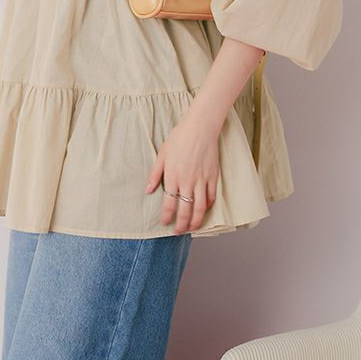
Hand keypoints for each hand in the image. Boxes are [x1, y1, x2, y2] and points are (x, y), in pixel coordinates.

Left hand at [144, 109, 219, 234]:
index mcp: (173, 176)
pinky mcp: (213, 176)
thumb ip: (155, 174)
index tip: (164, 223)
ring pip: (200, 208)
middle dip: (181, 225)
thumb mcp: (162, 154)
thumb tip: (147, 190)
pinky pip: (211, 196)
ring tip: (192, 228)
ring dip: (196, 221)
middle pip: (185, 210)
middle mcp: (187, 181)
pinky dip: (208, 206)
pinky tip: (204, 209)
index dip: (166, 217)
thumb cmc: (179, 138)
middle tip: (178, 232)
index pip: (169, 204)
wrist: (200, 127)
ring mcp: (202, 180)